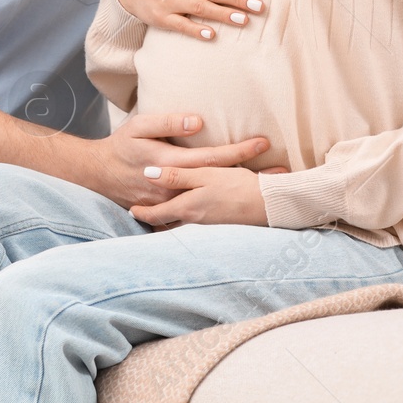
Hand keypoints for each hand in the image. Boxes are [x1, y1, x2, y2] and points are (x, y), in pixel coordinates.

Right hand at [89, 113, 279, 209]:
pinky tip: (242, 212)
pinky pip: (200, 217)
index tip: (264, 143)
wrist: (98, 175)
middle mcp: (175, 186)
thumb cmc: (121, 147)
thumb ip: (167, 123)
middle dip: (253, 177)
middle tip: (283, 174)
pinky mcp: (169, 214)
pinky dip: (223, 214)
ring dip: (242, 196)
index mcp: (170, 163)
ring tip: (270, 192)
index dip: (239, 150)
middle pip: (221, 182)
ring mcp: (173, 204)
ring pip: (214, 201)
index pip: (213, 157)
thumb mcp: (138, 126)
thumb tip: (197, 122)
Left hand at [128, 165, 288, 227]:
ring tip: (161, 219)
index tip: (131, 210)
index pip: (156, 215)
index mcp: (186, 208)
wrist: (271, 206)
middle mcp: (194, 222)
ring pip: (181, 227)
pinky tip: (192, 217)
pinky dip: (188, 225)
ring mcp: (208, 227)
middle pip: (167, 225)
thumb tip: (148, 174)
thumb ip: (176, 176)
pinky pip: (197, 228)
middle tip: (142, 216)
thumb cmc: (237, 187)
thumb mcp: (204, 176)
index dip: (141, 213)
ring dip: (170, 224)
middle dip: (154, 222)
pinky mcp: (221, 227)